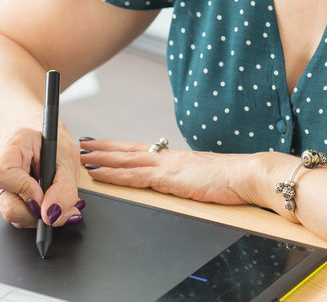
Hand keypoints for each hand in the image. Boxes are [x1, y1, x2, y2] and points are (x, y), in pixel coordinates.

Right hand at [0, 123, 83, 228]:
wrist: (49, 141)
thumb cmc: (56, 145)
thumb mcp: (68, 160)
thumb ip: (64, 188)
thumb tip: (51, 214)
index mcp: (10, 145)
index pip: (1, 174)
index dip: (24, 190)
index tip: (44, 194)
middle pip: (4, 203)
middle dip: (34, 211)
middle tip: (56, 207)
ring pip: (11, 214)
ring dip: (37, 214)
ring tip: (53, 201)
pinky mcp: (2, 197)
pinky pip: (16, 216)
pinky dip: (34, 214)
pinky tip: (45, 202)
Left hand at [78, 138, 255, 205]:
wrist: (246, 175)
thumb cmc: (232, 180)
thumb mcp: (204, 178)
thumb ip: (189, 179)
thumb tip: (183, 183)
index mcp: (175, 158)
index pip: (140, 150)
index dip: (118, 147)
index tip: (102, 144)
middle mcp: (167, 158)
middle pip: (127, 151)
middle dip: (103, 148)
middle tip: (81, 144)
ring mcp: (166, 166)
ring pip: (124, 160)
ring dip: (100, 159)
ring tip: (80, 156)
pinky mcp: (167, 177)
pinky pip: (132, 176)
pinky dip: (112, 174)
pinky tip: (98, 174)